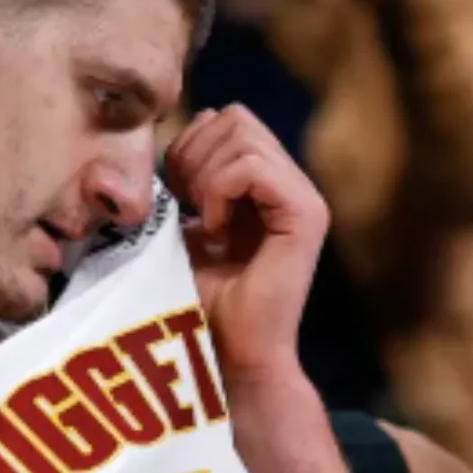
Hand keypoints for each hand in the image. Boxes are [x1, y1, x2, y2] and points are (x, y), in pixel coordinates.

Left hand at [163, 106, 328, 384]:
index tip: (175, 196)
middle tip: (185, 207)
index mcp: (265, 184)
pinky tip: (214, 230)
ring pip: (242, 135)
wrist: (230, 354)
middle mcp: (290, 183)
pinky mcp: (306, 213)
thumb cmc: (202, 304)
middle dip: (193, 154)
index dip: (189, 145)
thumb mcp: (181, 231)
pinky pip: (252, 167)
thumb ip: (183, 183)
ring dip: (204, 175)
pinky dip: (219, 191)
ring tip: (202, 222)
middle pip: (234, 117)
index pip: (227, 119)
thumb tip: (166, 139)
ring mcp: (303, 196)